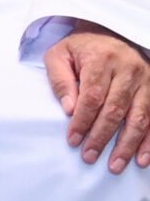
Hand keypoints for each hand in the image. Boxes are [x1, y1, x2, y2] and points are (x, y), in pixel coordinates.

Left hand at [49, 21, 149, 170]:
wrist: (109, 35)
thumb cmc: (81, 50)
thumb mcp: (60, 55)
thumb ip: (60, 80)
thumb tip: (69, 110)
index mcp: (101, 59)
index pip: (92, 97)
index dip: (83, 121)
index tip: (73, 140)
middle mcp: (128, 70)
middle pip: (115, 110)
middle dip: (102, 137)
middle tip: (89, 157)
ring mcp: (145, 81)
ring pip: (138, 118)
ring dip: (127, 145)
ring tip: (115, 165)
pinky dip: (149, 142)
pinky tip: (141, 159)